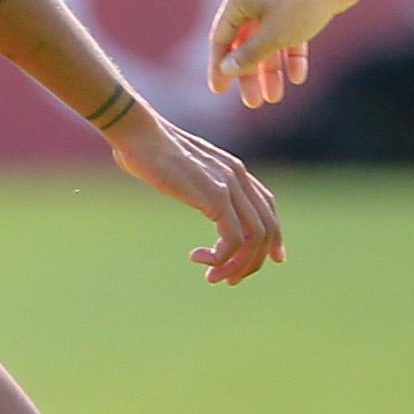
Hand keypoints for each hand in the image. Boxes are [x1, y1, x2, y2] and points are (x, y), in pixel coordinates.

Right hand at [109, 111, 287, 284]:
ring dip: (237, 265)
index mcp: (233, 170)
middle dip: (253, 260)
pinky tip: (199, 258)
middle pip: (267, 228)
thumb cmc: (149, 150)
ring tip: (212, 276)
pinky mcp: (215, 195)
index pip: (268, 206)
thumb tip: (189, 190)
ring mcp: (229, 185)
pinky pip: (234, 238)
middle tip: (230, 279)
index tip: (272, 260)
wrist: (139, 134)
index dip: (274, 237)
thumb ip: (195, 182)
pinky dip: (221, 257)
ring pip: (255, 237)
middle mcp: (238, 176)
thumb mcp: (182, 169)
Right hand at [207, 0, 357, 109]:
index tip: (219, 91)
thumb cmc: (302, 3)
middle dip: (250, 74)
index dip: (218, 66)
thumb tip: (227, 69)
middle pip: (245, 44)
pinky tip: (298, 77)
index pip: (221, 38)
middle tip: (253, 102)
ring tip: (275, 97)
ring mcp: (274, 2)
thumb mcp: (272, 36)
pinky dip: (290, 55)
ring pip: (267, 42)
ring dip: (271, 70)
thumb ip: (248, 55)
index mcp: (238, 0)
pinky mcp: (296, 6)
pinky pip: (287, 35)